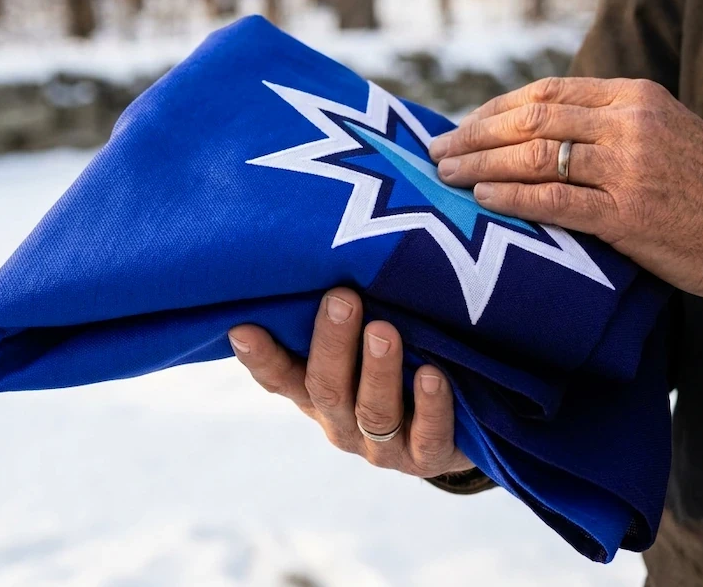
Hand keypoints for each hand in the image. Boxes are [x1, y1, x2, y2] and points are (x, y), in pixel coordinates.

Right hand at [228, 287, 471, 476]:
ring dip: (378, 371)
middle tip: (342, 299)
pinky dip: (430, 406)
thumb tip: (322, 244)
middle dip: (332, 344)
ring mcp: (383, 446)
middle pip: (326, 389)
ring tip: (384, 332)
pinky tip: (431, 375)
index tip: (243, 327)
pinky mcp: (428, 458)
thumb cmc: (398, 364)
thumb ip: (342, 314)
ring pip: (373, 412)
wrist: (459, 427)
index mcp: (316, 394)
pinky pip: (428, 436)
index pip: (280, 377)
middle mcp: (342, 422)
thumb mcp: (363, 342)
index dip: (261, 357)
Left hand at [430, 76, 702, 303]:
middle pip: (530, 119)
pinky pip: (554, 200)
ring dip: (480, 165)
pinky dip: (511, 197)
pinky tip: (482, 199)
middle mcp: (629, 123)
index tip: (462, 126)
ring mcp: (628, 168)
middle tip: (438, 150)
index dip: (494, 109)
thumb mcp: (660, 131)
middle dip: (474, 135)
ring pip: (534, 155)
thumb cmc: (701, 185)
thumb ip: (602, 121)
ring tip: (446, 174)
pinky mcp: (628, 214)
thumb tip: (530, 125)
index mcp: (634, 96)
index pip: (545, 93)